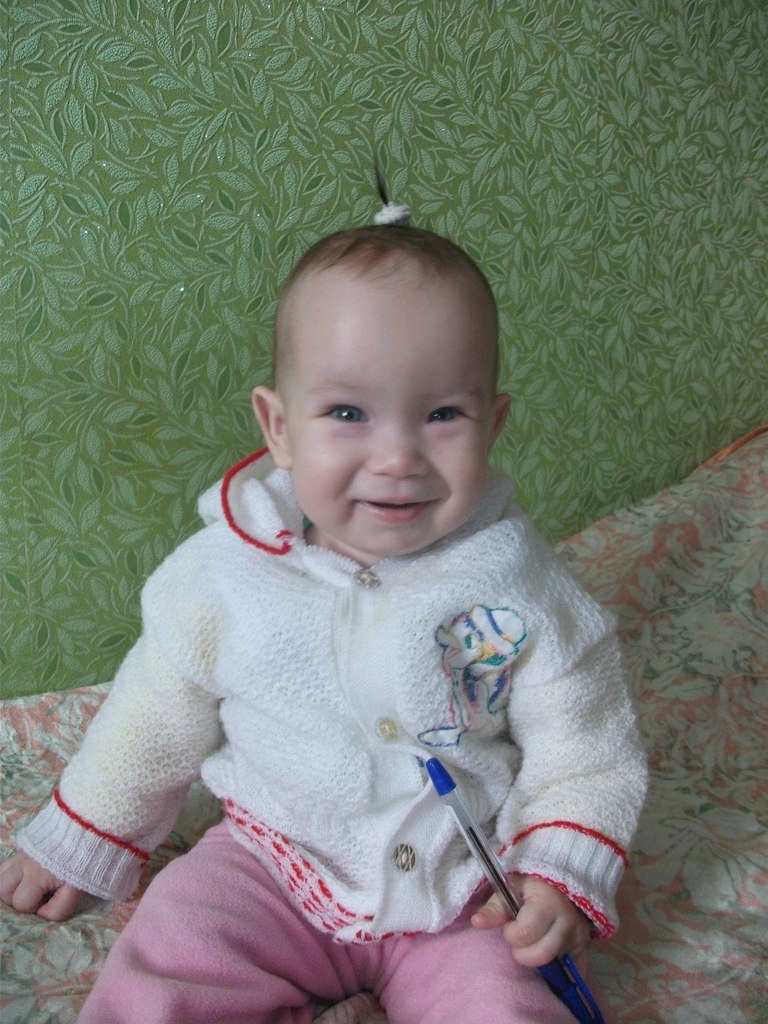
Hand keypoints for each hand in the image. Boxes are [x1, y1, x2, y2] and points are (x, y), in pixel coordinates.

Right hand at [0, 851, 83, 920]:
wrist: (90, 830)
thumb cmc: (84, 863)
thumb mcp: (76, 891)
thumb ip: (58, 909)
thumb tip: (41, 914)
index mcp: (36, 875)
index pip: (21, 903)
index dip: (35, 906)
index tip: (50, 898)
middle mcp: (23, 863)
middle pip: (2, 889)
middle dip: (16, 897)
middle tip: (36, 893)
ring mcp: (21, 852)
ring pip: (0, 875)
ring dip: (11, 884)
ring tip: (29, 884)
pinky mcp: (24, 844)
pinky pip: (6, 862)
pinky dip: (12, 871)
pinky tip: (26, 874)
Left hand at [471, 874, 590, 966]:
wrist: (563, 883)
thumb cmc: (532, 885)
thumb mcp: (511, 889)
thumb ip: (495, 908)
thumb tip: (477, 922)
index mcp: (547, 903)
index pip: (525, 933)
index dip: (511, 934)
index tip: (510, 925)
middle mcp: (567, 921)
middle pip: (541, 955)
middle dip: (523, 952)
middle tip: (520, 939)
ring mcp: (579, 937)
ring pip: (555, 966)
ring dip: (538, 960)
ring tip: (534, 944)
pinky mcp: (585, 949)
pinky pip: (573, 972)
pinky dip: (559, 971)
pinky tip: (550, 963)